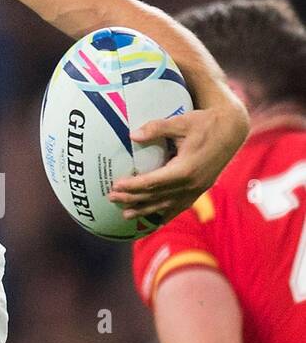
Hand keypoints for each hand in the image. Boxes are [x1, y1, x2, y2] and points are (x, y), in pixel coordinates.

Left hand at [108, 98, 248, 222]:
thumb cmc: (204, 123)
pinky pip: (181, 206)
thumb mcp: (180, 122)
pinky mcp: (201, 189)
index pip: (153, 182)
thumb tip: (133, 136)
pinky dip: (167, 214)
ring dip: (146, 210)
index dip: (133, 186)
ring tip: (126, 214)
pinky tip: (156, 221)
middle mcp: (192, 184)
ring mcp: (198, 189)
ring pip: (168, 205)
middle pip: (157, 196)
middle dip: (133, 198)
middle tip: (111, 198)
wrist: (231, 130)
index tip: (115, 186)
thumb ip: (156, 128)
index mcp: (185, 169)